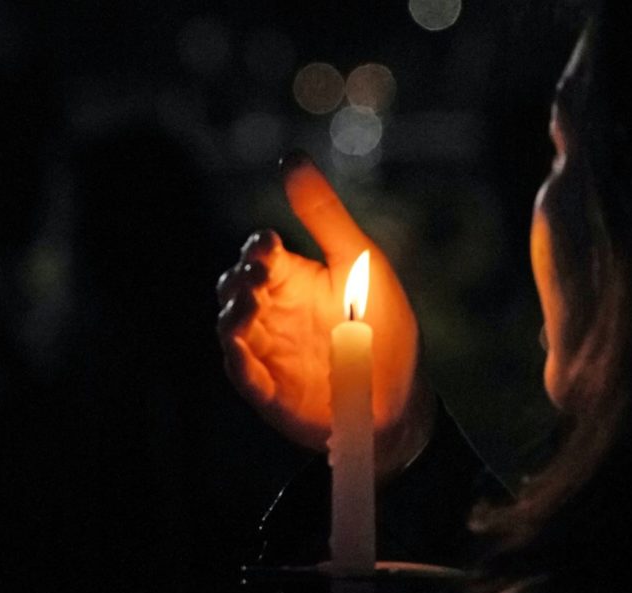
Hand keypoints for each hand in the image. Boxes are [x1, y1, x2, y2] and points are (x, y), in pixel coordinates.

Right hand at [217, 152, 433, 480]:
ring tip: (248, 307)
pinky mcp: (268, 390)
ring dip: (233, 315)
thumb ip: (323, 214)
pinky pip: (242, 373)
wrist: (401, 395)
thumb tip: (291, 157)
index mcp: (292, 277)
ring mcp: (267, 351)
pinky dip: (238, 360)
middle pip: (233, 287)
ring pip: (230, 328)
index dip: (257, 247)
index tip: (269, 244)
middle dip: (239, 279)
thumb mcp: (359, 261)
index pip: (258, 253)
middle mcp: (272, 311)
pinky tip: (243, 349)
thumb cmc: (383, 324)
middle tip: (258, 276)